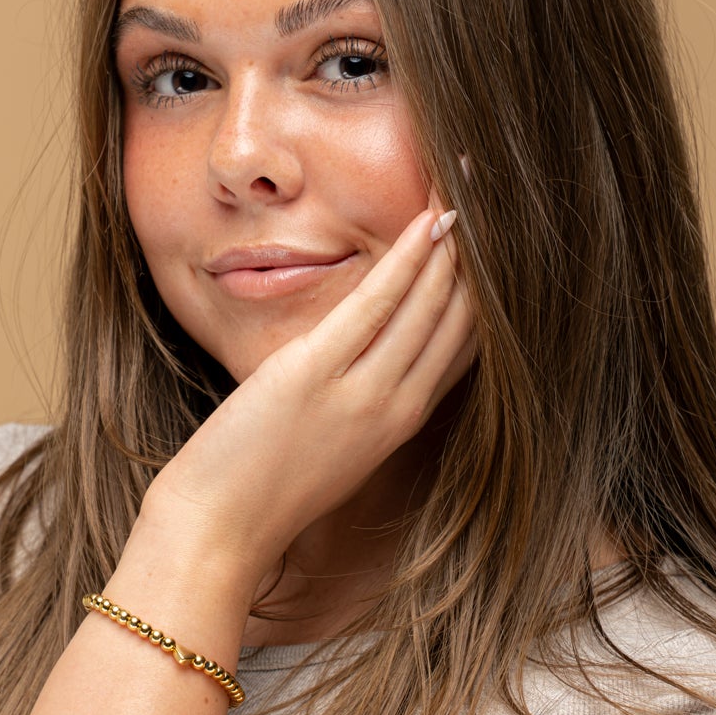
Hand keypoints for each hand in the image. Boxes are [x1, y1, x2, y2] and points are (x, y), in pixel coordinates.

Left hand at [139, 194, 477, 585]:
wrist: (218, 530)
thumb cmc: (261, 489)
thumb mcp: (329, 444)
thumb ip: (358, 400)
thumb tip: (366, 352)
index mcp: (400, 422)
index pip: (466, 345)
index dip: (486, 288)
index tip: (496, 237)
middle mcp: (396, 408)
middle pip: (462, 318)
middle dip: (481, 252)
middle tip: (495, 190)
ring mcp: (360, 393)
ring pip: (432, 305)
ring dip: (455, 240)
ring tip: (470, 184)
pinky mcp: (316, 375)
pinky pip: (378, 305)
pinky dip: (408, 260)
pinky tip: (430, 221)